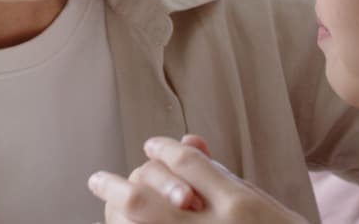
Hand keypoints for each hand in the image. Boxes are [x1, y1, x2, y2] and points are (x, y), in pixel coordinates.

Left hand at [88, 135, 307, 223]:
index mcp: (239, 206)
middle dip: (114, 187)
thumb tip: (188, 145)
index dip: (164, 150)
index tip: (151, 145)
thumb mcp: (260, 204)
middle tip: (98, 180)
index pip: (188, 164)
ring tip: (104, 202)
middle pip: (143, 200)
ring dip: (113, 214)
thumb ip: (221, 178)